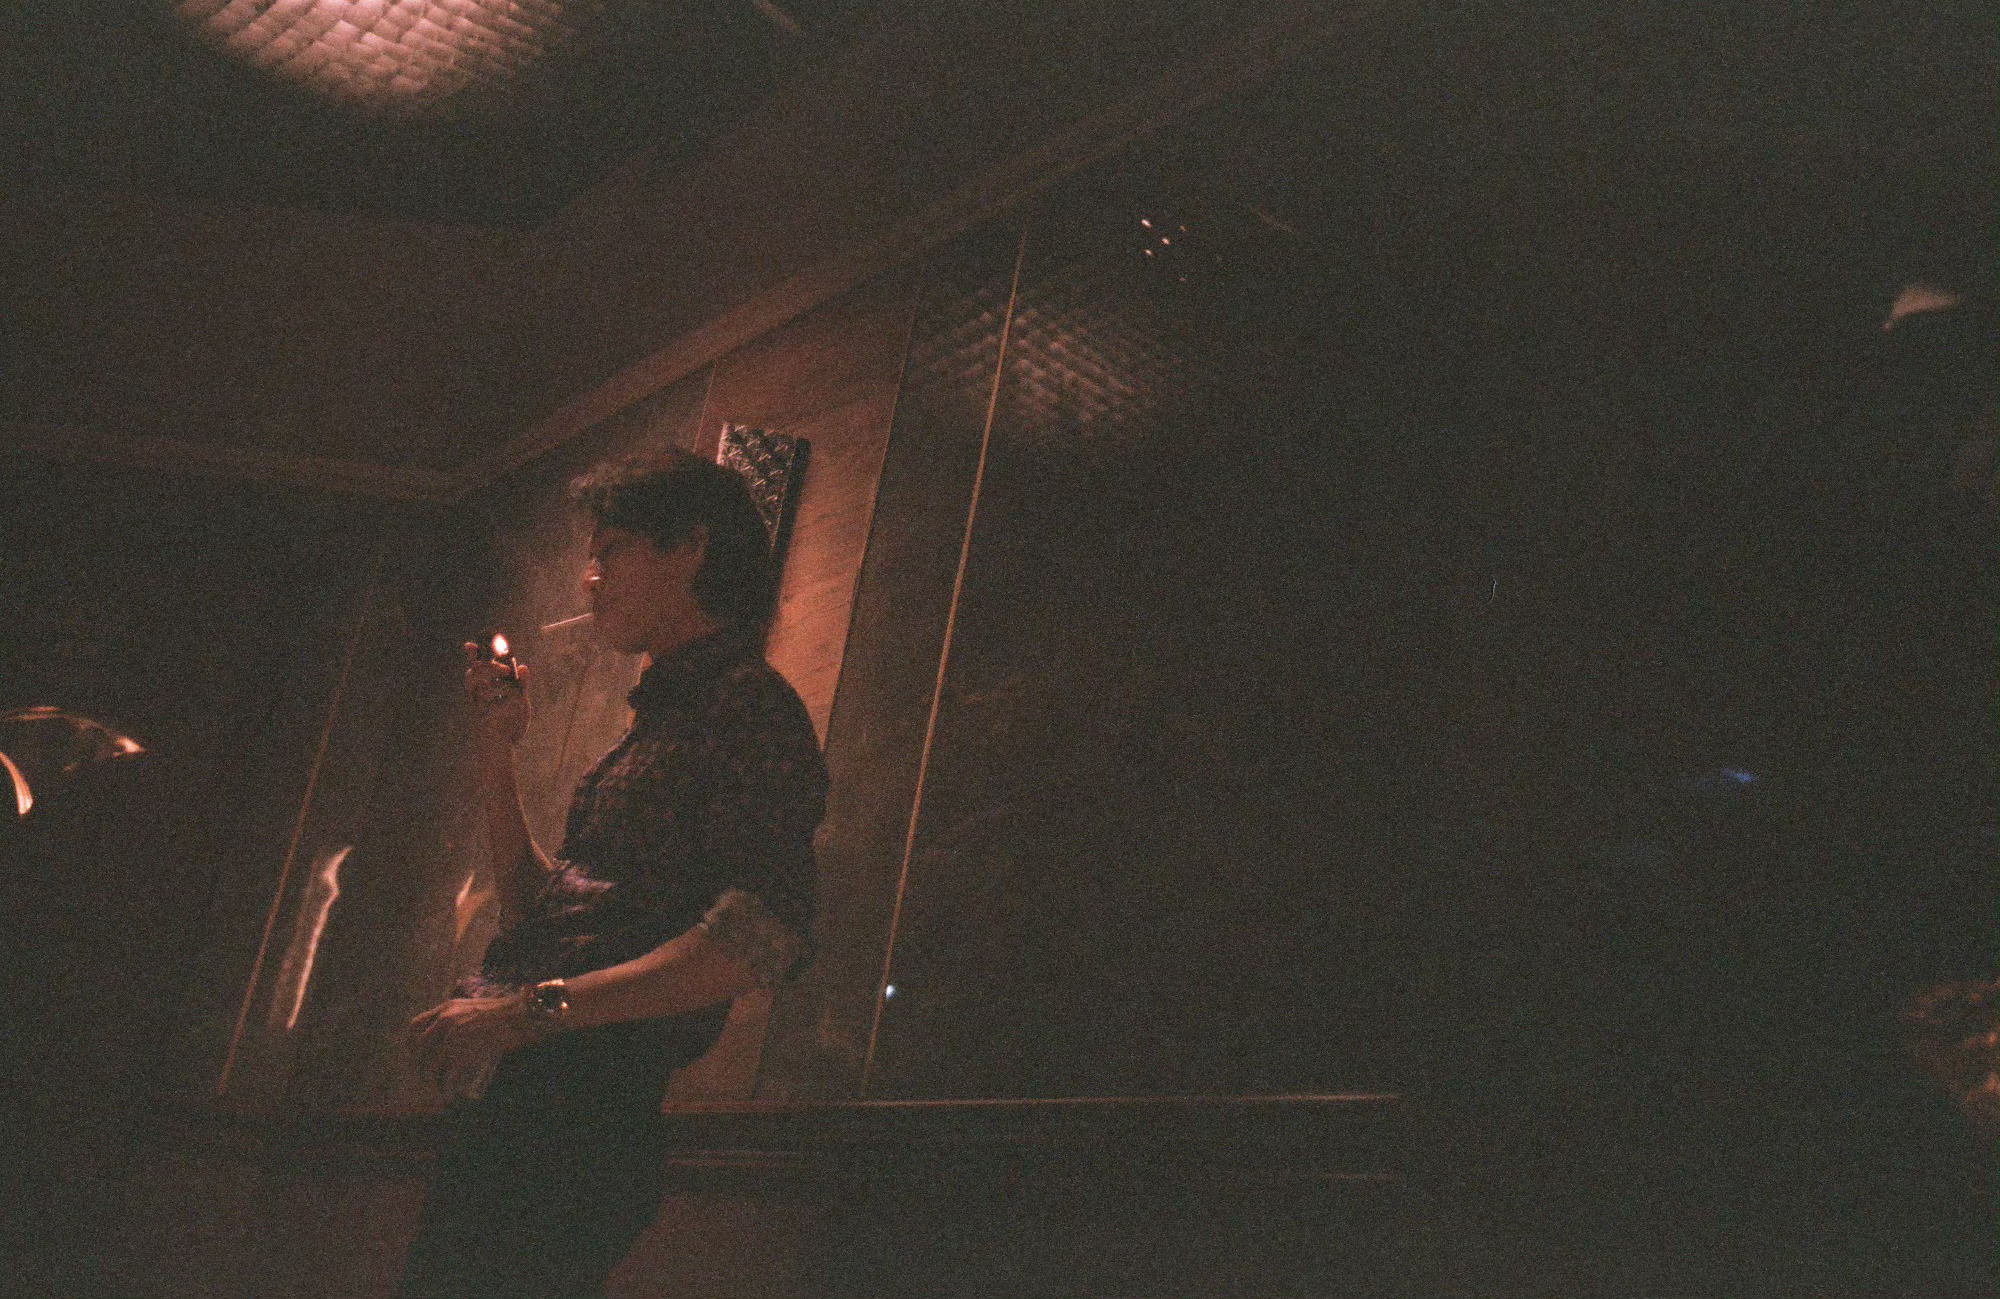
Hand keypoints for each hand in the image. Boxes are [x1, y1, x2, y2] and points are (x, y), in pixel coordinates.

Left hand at [408, 994, 537, 1097]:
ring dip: (429, 1081)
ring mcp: (451, 1038)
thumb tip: (450, 1035)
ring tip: (437, 1089)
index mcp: (445, 1009)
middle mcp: (444, 1021)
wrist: (520, 1016)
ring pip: (429, 1065)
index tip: (415, 1055)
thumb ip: (460, 1017)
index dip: (410, 1043)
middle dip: (418, 1066)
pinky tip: (448, 1094)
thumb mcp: (474, 1009)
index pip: (414, 1026)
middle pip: (418, 1048)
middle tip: (424, 1077)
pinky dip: (445, 1088)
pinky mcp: (462, 1053)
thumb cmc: (503, 1013)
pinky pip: (446, 1076)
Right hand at [462, 643, 530, 753]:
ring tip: (507, 674)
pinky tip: (513, 700)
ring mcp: (480, 709)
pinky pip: (490, 706)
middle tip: (506, 668)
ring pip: (476, 685)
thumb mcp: (521, 702)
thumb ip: (522, 685)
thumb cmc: (510, 725)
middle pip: (473, 674)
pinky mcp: (486, 721)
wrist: (503, 750)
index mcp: (484, 690)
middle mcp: (478, 697)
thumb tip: (523, 666)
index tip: (470, 644)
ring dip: (491, 676)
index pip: (475, 668)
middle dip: (488, 665)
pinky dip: (503, 699)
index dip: (472, 656)